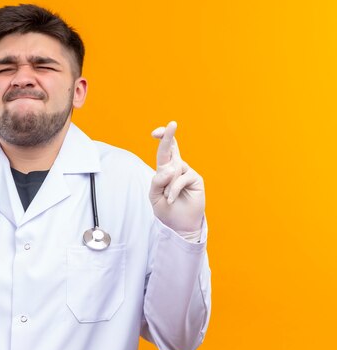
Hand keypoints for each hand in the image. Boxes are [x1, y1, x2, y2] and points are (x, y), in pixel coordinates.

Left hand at [149, 121, 204, 238]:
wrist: (179, 225)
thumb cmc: (166, 210)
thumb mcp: (154, 196)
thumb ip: (156, 181)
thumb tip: (169, 168)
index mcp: (165, 169)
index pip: (164, 150)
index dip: (162, 139)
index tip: (156, 132)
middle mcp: (176, 168)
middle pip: (172, 148)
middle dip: (169, 136)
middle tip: (172, 124)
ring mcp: (187, 172)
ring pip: (173, 169)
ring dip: (167, 185)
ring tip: (167, 198)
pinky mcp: (196, 179)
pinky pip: (181, 178)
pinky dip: (173, 189)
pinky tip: (171, 199)